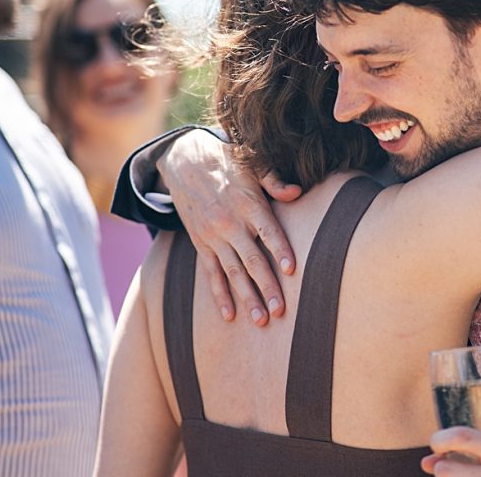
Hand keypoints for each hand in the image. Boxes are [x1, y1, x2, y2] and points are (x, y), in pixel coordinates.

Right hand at [158, 129, 301, 324]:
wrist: (184, 160)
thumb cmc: (227, 161)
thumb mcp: (253, 164)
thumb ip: (275, 180)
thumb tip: (296, 192)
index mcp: (249, 203)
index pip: (269, 231)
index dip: (280, 250)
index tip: (292, 271)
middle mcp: (231, 223)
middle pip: (252, 259)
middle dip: (267, 287)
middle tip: (280, 310)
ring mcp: (214, 236)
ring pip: (233, 272)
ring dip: (247, 298)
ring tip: (261, 320)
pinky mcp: (201, 244)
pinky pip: (211, 274)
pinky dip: (220, 295)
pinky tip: (230, 315)